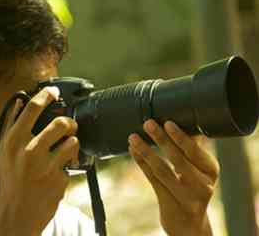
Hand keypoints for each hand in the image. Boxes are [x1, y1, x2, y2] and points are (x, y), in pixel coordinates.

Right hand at [0, 87, 79, 235]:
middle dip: (69, 123)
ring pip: (73, 142)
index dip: (46, 95)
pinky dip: (68, 166)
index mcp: (12, 142)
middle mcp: (28, 151)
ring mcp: (45, 166)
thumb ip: (10, 125)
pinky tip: (57, 172)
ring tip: (64, 151)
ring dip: (71, 145)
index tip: (54, 90)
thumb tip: (18, 101)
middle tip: (68, 127)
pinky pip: (72, 164)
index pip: (32, 108)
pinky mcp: (59, 180)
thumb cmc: (10, 181)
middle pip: (61, 123)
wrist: (17, 215)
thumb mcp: (2, 152)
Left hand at [128, 119, 218, 235]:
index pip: (194, 151)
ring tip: (133, 137)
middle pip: (178, 159)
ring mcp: (184, 196)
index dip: (180, 137)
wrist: (190, 222)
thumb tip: (182, 120)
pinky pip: (152, 178)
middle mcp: (201, 184)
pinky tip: (133, 150)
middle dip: (161, 140)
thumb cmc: (194, 187)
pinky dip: (141, 162)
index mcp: (210, 170)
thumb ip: (191, 150)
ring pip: (162, 170)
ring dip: (146, 151)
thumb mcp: (200, 169)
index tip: (168, 123)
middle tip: (148, 123)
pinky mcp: (168, 202)